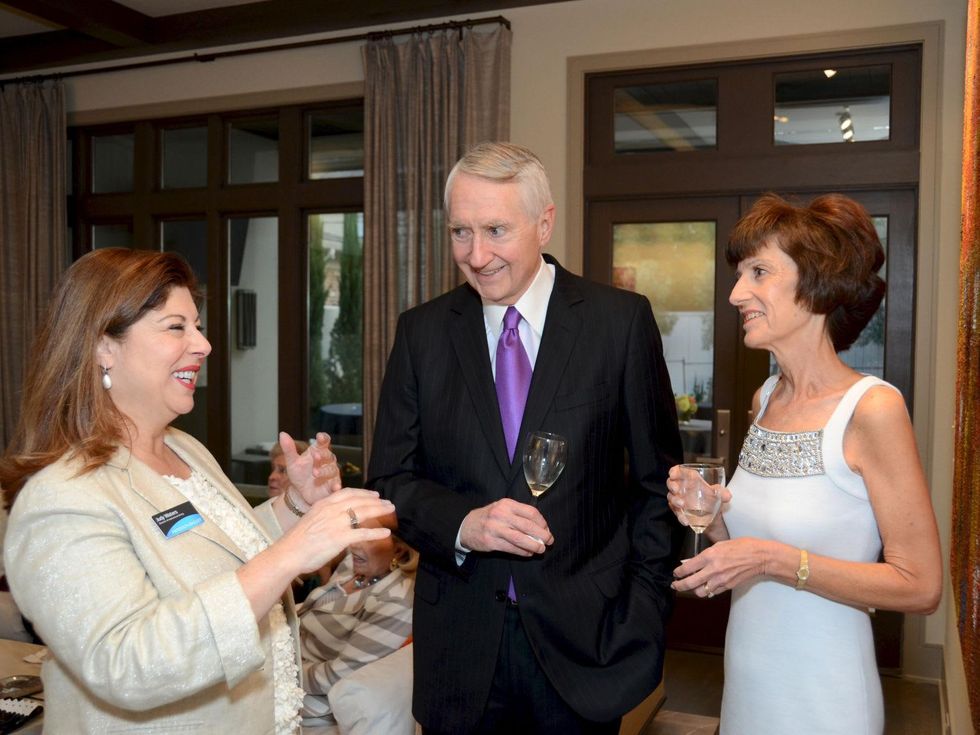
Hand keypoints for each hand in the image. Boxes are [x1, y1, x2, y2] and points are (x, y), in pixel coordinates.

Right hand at [280, 488, 394, 574]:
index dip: (363, 493)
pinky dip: (376, 533)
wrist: (288, 553)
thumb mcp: (311, 518)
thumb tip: (337, 515)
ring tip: (391, 511)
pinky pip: (363, 533)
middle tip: (388, 503)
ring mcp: (337, 523)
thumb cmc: (297, 540)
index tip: (374, 495)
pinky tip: (386, 533)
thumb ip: (325, 514)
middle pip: (359, 501)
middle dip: (376, 501)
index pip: (348, 493)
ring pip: (363, 513)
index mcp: (324, 504)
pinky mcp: (340, 538)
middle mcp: (331, 510)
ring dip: (380, 511)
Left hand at [281, 431, 341, 504]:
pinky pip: (336, 484)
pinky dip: (336, 486)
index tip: (319, 437)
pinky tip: (335, 487)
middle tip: (315, 457)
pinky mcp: (332, 486)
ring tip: (315, 474)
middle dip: (322, 455)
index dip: (323, 438)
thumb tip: (282, 434)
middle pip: (328, 455)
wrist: (300, 493)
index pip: (324, 442)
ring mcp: (331, 473)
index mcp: (318, 452)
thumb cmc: (299, 475)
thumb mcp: (292, 462)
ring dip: (324, 471)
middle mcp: (327, 461)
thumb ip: (289, 449)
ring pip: (331, 469)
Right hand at [459, 498, 553, 555]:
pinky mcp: (491, 542)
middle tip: (549, 541)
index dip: (542, 522)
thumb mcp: (502, 509)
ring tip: (541, 549)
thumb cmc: (489, 517)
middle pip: (528, 526)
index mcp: (507, 504)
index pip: (531, 512)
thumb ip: (519, 515)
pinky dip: (523, 552)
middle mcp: (501, 515)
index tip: (546, 529)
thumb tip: (540, 527)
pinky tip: (528, 553)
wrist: (466, 526)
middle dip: (542, 535)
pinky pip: (512, 548)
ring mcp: (495, 529)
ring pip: (521, 539)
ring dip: (534, 545)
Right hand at [666, 464, 730, 528]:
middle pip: (671, 483)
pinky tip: (685, 520)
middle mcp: (682, 488)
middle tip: (677, 489)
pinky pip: (677, 512)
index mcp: (690, 479)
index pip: (678, 471)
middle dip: (672, 485)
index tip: (673, 474)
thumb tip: (727, 496)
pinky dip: (680, 516)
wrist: (713, 516)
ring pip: (671, 498)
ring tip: (682, 504)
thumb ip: (722, 493)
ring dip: (675, 501)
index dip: (674, 471)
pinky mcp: (679, 511)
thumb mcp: (718, 494)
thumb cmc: (712, 499)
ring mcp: (679, 499)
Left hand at [670, 537, 770, 597]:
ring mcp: (720, 580)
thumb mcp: (719, 544)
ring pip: (700, 592)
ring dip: (693, 590)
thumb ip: (705, 554)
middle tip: (675, 585)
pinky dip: (707, 591)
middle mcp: (713, 569)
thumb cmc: (741, 546)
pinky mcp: (727, 587)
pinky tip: (705, 586)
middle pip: (690, 583)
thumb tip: (693, 562)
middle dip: (679, 585)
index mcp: (709, 556)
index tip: (676, 573)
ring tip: (691, 587)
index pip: (687, 567)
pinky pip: (712, 592)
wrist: (758, 557)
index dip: (678, 572)